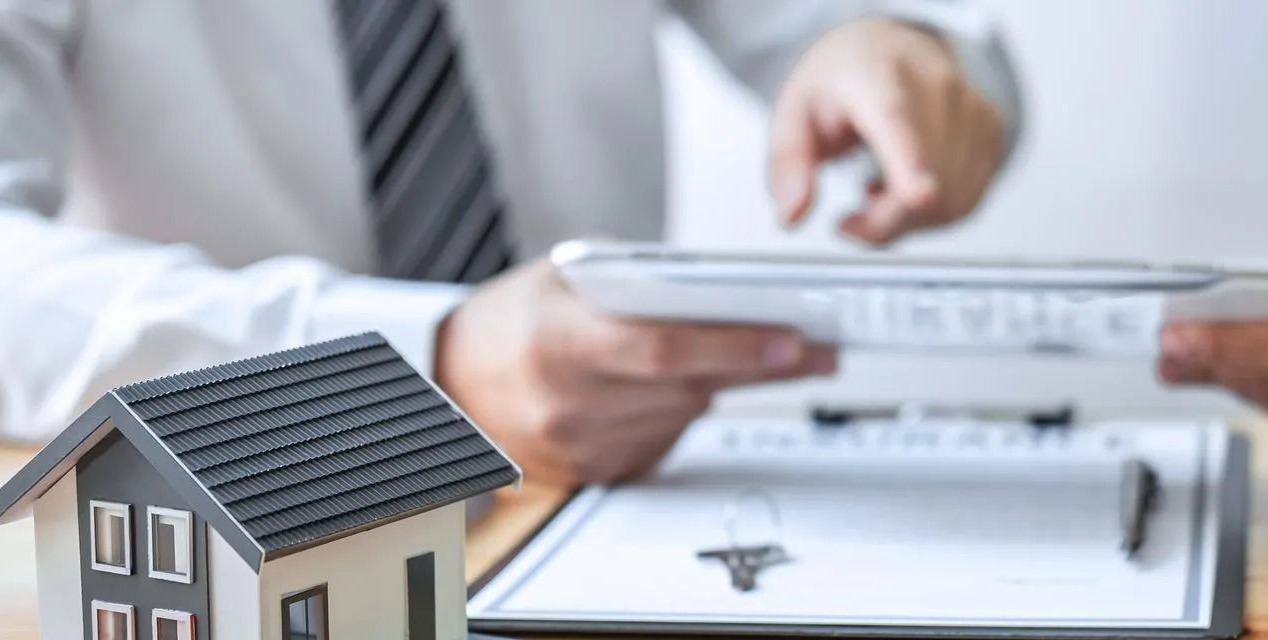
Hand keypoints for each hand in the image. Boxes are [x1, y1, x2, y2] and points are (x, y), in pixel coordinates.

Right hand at [434, 260, 837, 484]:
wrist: (450, 386)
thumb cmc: (511, 321)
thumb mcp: (563, 277)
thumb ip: (636, 282)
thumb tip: (722, 291)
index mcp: (556, 340)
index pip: (662, 348)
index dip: (732, 347)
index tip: (789, 338)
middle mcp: (567, 401)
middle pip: (688, 386)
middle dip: (760, 365)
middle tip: (817, 348)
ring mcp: (582, 444)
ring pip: (686, 414)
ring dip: (734, 386)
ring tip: (780, 357)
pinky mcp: (596, 470)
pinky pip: (666, 438)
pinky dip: (690, 408)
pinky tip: (708, 383)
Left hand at [769, 18, 1005, 245]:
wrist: (891, 51)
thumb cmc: (845, 82)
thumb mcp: (794, 114)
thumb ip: (789, 164)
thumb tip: (792, 213)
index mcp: (876, 74)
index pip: (898, 121)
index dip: (911, 162)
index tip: (919, 194)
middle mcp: (934, 85)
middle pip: (925, 184)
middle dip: (884, 222)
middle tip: (854, 215)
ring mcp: (970, 109)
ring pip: (951, 201)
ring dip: (909, 219)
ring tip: (881, 188)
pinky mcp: (992, 133)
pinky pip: (967, 201)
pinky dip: (935, 212)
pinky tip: (911, 184)